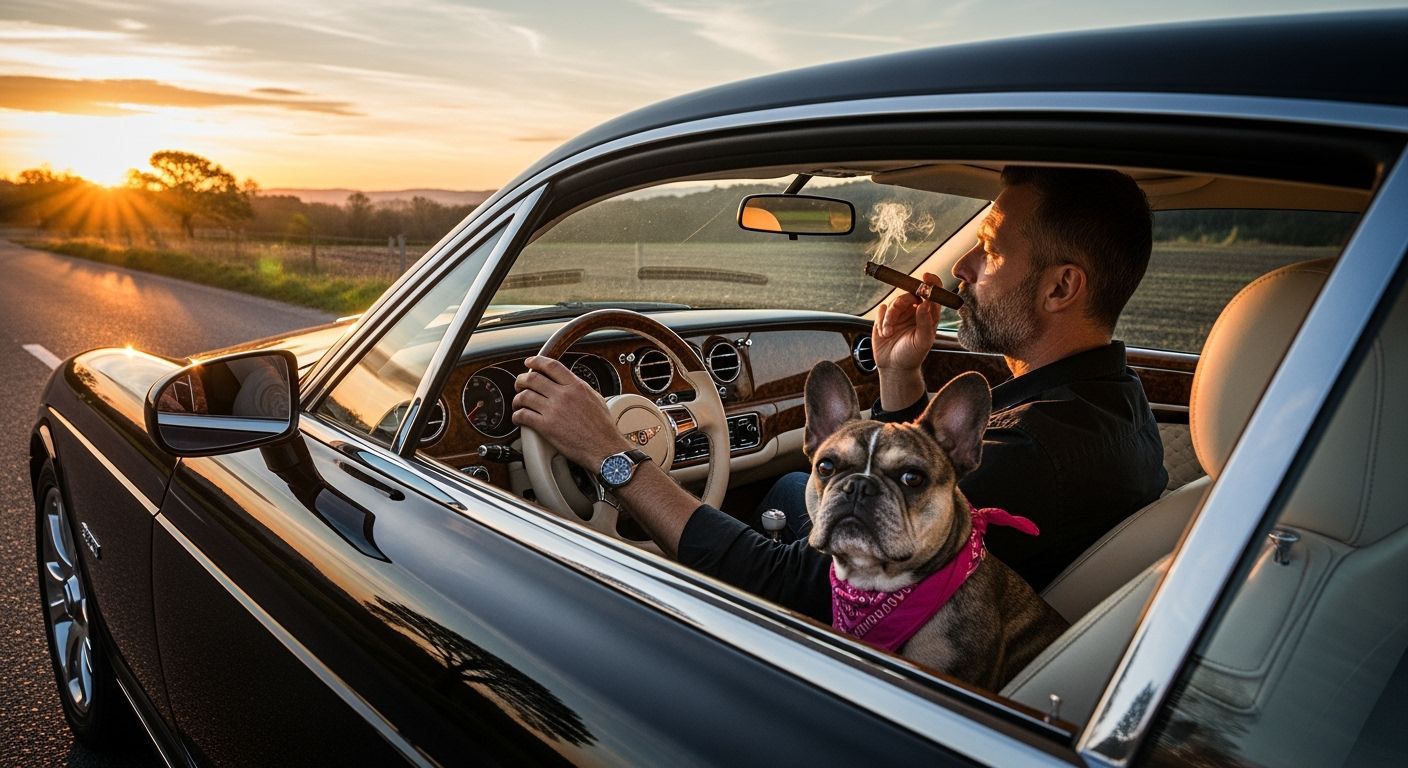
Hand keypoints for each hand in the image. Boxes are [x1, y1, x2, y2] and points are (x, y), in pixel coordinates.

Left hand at [512, 356, 629, 468]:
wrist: (604, 448)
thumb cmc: (603, 428)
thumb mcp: (596, 398)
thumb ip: (579, 388)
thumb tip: (569, 382)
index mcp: (576, 386)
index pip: (551, 366)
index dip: (536, 361)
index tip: (529, 363)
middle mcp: (563, 395)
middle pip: (533, 378)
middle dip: (521, 380)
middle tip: (520, 385)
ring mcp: (553, 410)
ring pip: (524, 396)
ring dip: (517, 399)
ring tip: (518, 403)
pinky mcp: (546, 427)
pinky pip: (523, 416)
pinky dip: (517, 416)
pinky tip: (519, 418)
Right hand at [873, 271, 943, 371]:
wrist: (893, 368)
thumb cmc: (912, 355)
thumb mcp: (922, 341)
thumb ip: (925, 322)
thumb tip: (925, 303)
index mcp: (928, 315)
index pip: (932, 293)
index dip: (931, 283)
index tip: (926, 277)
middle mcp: (915, 311)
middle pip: (909, 294)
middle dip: (900, 302)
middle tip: (896, 311)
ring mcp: (899, 314)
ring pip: (893, 303)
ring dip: (889, 317)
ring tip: (887, 332)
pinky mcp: (885, 318)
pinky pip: (881, 310)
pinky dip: (881, 321)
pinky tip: (883, 334)